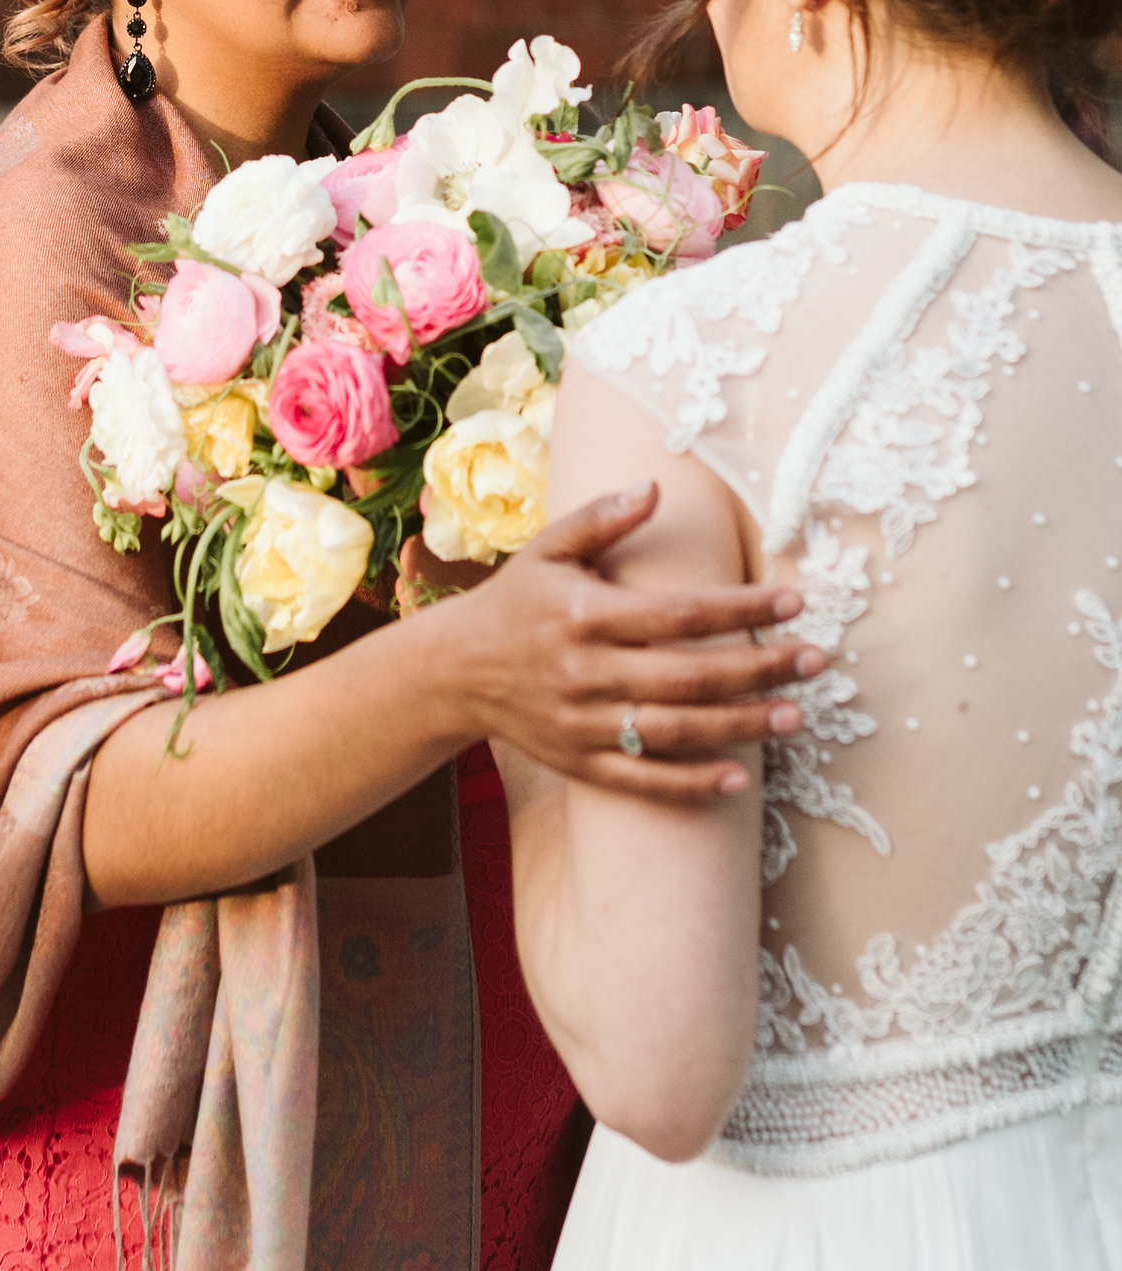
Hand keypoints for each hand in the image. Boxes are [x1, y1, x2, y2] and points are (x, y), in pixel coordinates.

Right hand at [411, 484, 822, 799]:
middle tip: (816, 661)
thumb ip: (602, 519)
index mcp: (583, 616)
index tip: (793, 601)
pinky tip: (740, 778)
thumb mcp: (548, 549)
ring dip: (740, 725)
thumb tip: (656, 486)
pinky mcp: (579, 763)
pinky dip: (691, 784)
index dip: (740, 608)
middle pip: (688, 676)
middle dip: (759, 669)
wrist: (454, 671)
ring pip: (674, 731)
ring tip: (795, 715)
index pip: (678, 613)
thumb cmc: (515, 601)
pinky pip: (643, 781)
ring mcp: (582, 724)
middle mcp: (584, 673)